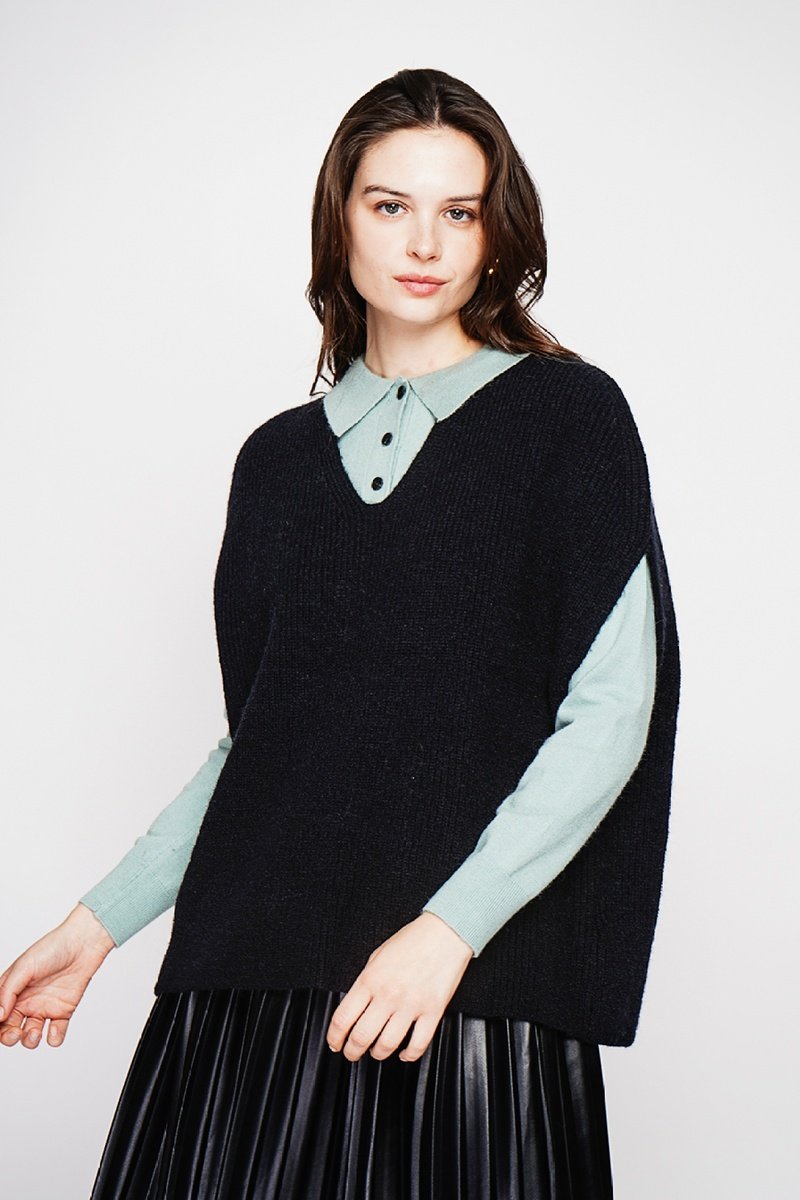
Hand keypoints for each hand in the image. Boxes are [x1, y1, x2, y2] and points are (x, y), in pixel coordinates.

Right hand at [0, 902, 115, 1049]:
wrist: (84, 944)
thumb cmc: (52, 948)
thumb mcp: (24, 966)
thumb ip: (8, 991)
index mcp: (12, 991)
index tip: (1, 1024)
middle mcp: (26, 1002)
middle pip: (10, 1030)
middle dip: (9, 1037)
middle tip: (16, 1033)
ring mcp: (45, 1007)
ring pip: (31, 1035)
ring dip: (30, 1041)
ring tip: (35, 1032)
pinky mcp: (63, 1011)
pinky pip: (56, 1033)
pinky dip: (54, 1038)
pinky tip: (54, 1030)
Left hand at [325, 911, 473, 1063]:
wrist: (445, 933)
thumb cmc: (412, 941)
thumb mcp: (377, 956)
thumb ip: (365, 982)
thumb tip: (355, 1008)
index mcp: (370, 979)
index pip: (343, 1018)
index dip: (334, 1037)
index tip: (335, 1043)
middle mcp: (388, 995)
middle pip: (361, 1037)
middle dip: (352, 1052)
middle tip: (351, 1054)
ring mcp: (411, 1005)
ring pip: (387, 1045)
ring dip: (377, 1055)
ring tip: (376, 1052)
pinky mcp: (433, 1011)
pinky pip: (418, 1045)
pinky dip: (409, 1055)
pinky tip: (404, 1053)